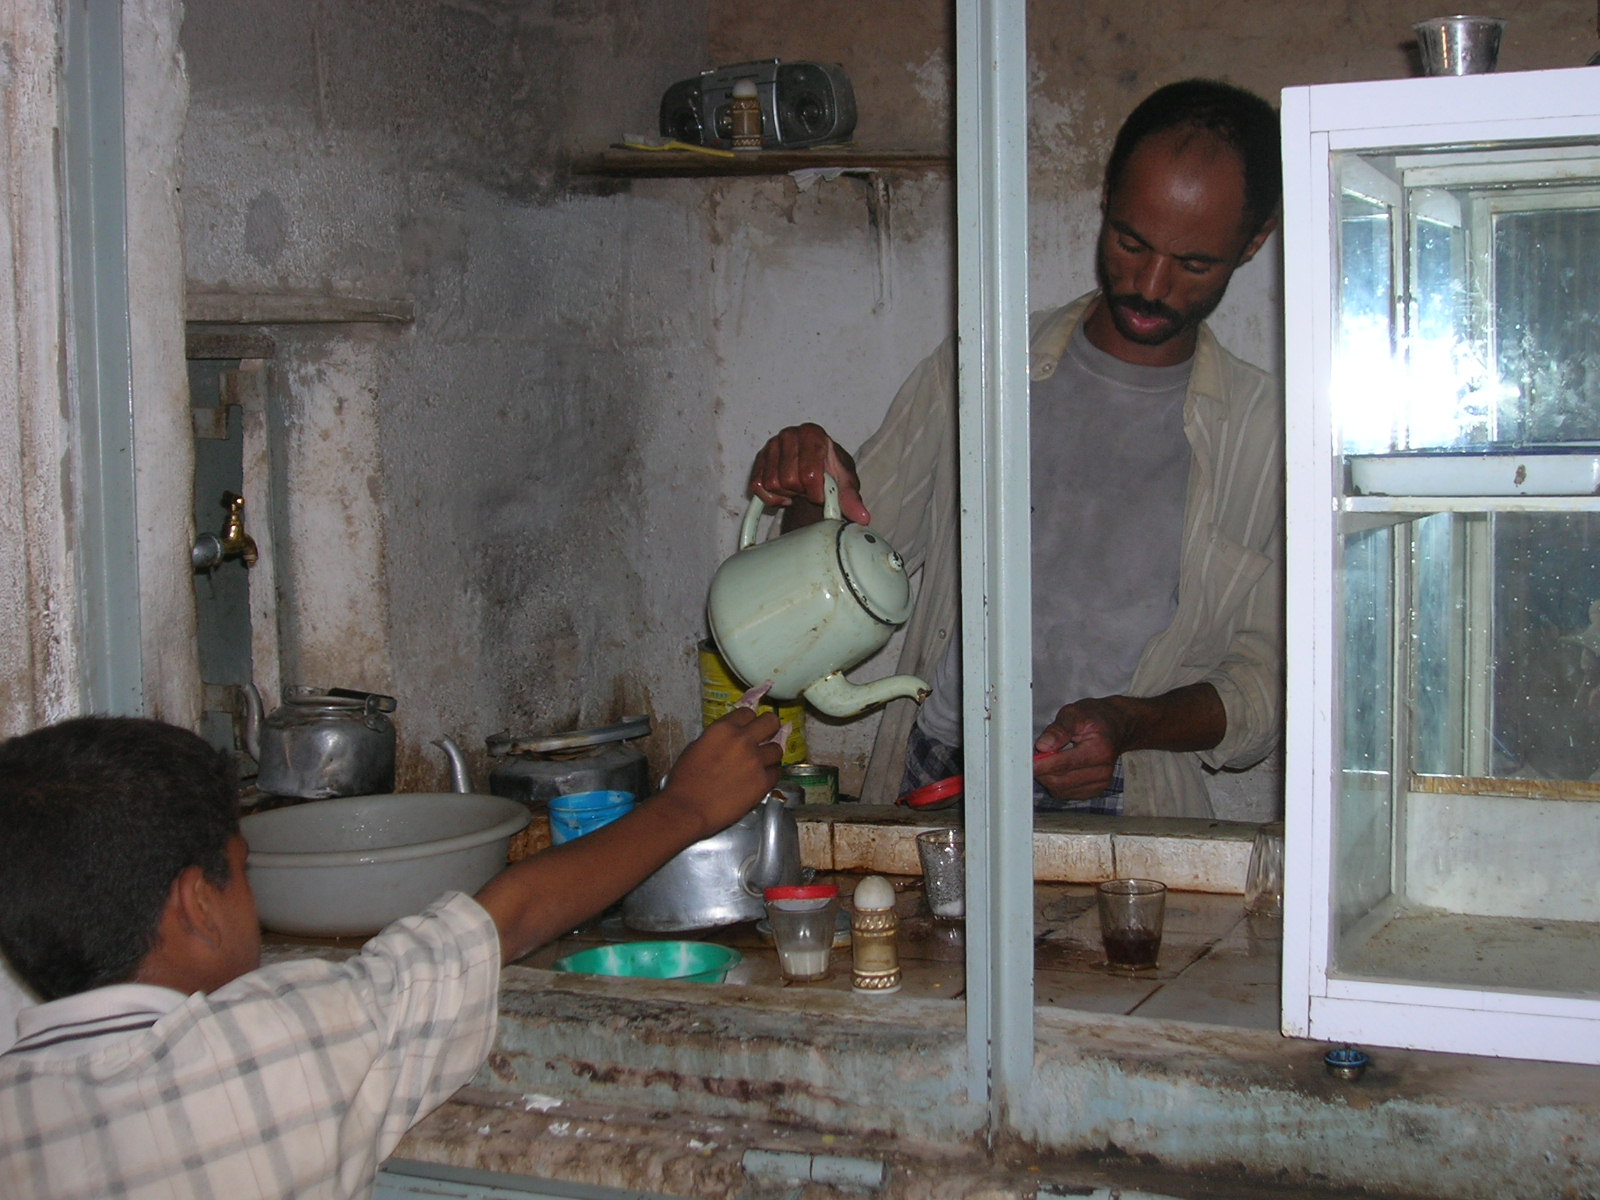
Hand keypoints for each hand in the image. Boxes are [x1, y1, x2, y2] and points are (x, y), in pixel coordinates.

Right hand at [660, 706, 783, 839]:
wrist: (688, 808)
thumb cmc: (685, 780)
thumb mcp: (696, 747)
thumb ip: (718, 739)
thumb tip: (730, 740)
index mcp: (723, 729)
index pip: (748, 712)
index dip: (749, 721)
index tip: (748, 729)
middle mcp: (743, 740)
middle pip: (771, 722)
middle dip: (769, 729)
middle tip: (765, 738)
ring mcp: (756, 761)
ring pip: (778, 749)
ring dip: (770, 755)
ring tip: (761, 764)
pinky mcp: (763, 782)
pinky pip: (777, 772)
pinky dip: (770, 775)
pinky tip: (760, 780)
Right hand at [749, 423, 869, 525]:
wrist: (818, 467)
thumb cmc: (832, 471)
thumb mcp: (845, 483)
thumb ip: (851, 498)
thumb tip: (862, 517)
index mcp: (813, 434)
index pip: (810, 473)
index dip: (816, 492)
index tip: (822, 494)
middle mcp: (790, 435)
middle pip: (788, 480)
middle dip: (801, 492)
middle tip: (809, 490)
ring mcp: (772, 446)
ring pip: (771, 484)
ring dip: (786, 494)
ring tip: (798, 489)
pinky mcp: (758, 459)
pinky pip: (757, 486)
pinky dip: (770, 497)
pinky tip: (784, 493)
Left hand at [1033, 697, 1130, 801]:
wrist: (1116, 728)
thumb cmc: (1095, 719)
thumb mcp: (1075, 714)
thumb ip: (1058, 730)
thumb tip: (1043, 746)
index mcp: (1099, 750)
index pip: (1063, 764)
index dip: (1041, 764)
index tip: (1029, 759)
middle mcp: (1102, 771)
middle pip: (1059, 782)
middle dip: (1042, 771)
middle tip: (1036, 757)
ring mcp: (1099, 784)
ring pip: (1060, 790)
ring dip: (1048, 777)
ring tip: (1050, 759)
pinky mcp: (1094, 791)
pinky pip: (1066, 794)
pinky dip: (1056, 783)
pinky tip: (1058, 769)